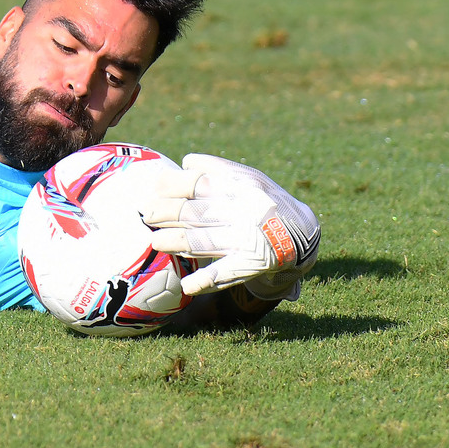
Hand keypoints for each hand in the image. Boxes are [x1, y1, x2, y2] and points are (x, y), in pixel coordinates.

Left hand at [140, 154, 319, 296]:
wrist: (302, 232)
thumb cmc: (263, 200)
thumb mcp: (248, 178)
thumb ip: (217, 168)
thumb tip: (185, 161)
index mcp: (241, 187)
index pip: (199, 183)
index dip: (172, 186)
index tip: (153, 188)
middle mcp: (245, 212)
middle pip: (195, 212)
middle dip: (166, 213)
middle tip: (147, 214)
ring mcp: (248, 239)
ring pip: (204, 241)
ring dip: (176, 242)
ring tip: (156, 242)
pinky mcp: (252, 264)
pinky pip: (225, 273)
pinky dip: (206, 280)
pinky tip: (187, 286)